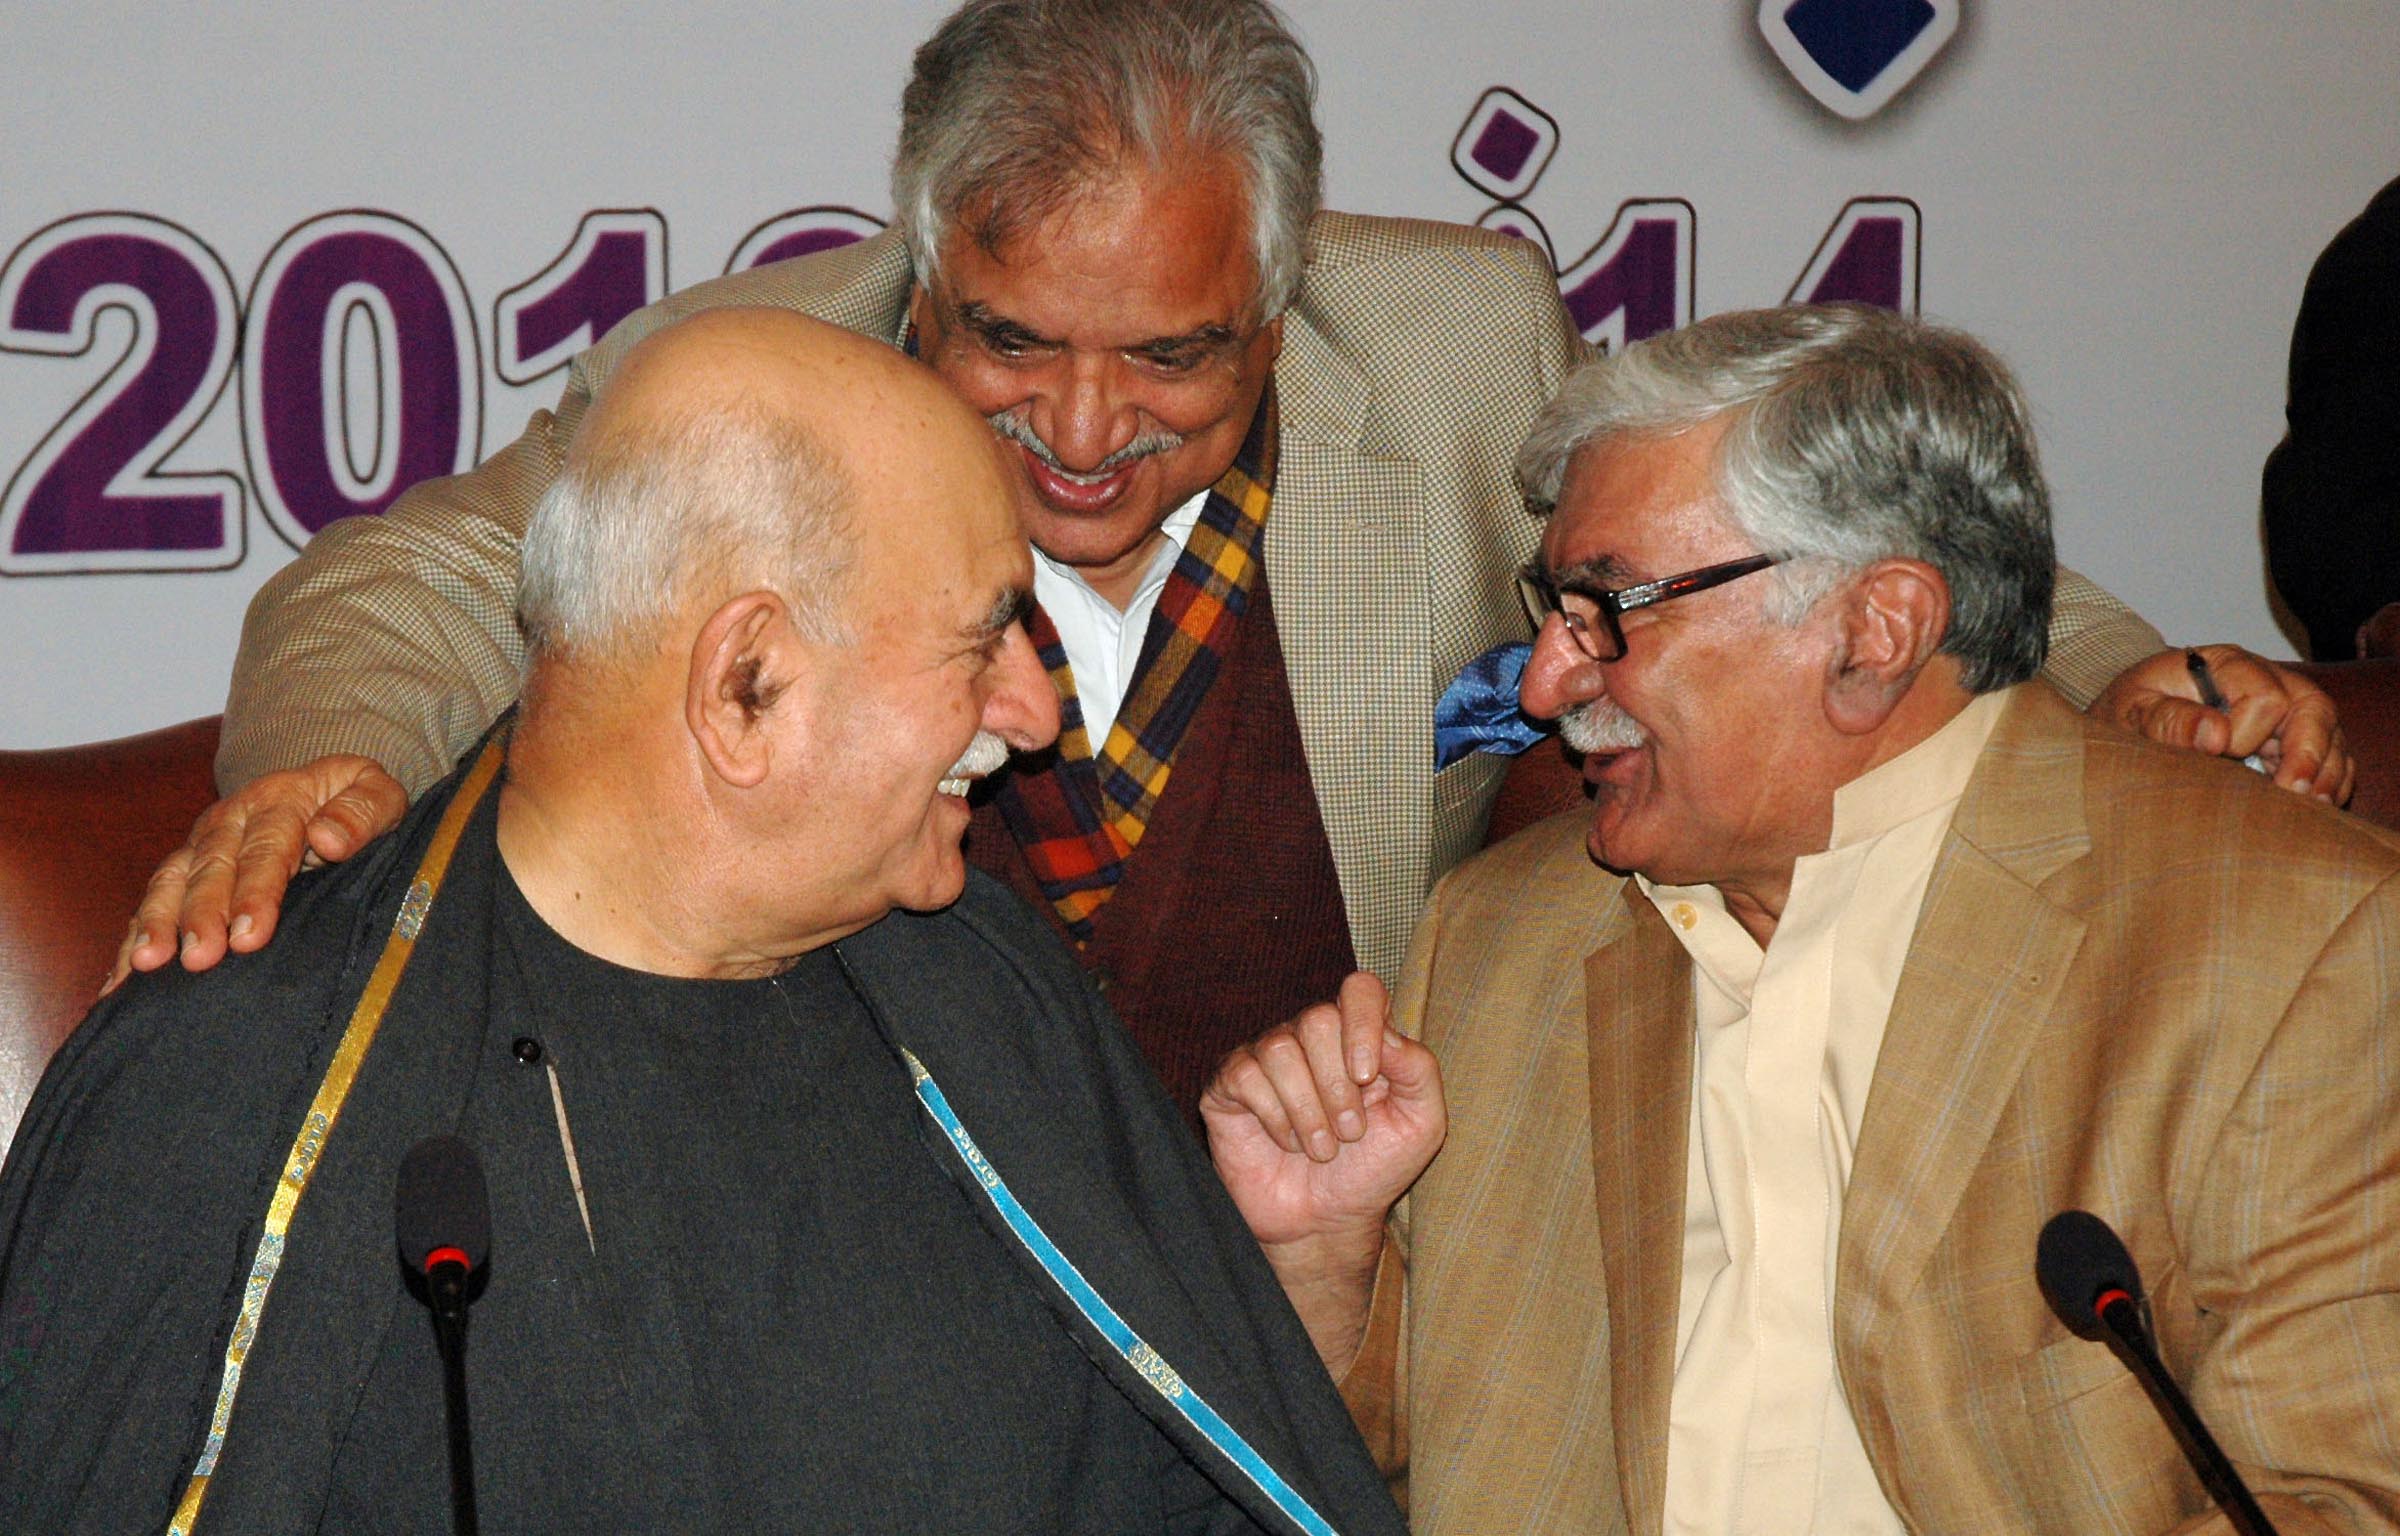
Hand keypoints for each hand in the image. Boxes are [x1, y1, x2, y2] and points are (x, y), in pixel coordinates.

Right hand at [107, 755, 407, 992]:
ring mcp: (202, 846)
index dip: (256, 891)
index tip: (249, 934)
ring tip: (147, 966)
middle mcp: (231, 821)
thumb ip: (363, 811)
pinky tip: (122, 978)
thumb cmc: (358, 804)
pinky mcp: (186, 871)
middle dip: (200, 915)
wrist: (325, 789)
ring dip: (157, 923)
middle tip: (199, 958)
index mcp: (279, 801)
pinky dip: (133, 937)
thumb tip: (328, 838)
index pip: (267, 848)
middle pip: (211, 868)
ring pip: (171, 881)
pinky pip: (153, 902)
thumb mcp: (379, 793)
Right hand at [1202, 974, 1444, 1369]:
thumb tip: (1383, 1033)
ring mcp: (1267, 1058)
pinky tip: (1287, 1143)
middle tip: (1350, 1134)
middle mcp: (1311, 1037)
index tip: (1366, 1077)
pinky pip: (1246, 1076)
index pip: (1360, 989)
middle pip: (1317, 1020)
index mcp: (1360, 1036)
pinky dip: (1275, 1119)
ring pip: (1280, 1049)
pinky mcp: (1230, 1085)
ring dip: (1308, 1112)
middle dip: (1337, 1088)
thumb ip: (1419, 1070)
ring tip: (1321, 1149)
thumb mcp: (1421, 1125)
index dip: (1363, 1022)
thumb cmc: (1375, 1169)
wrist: (1327, 1221)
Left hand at [2090, 645, 2352, 804]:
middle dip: (2309, 754)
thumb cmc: (2126, 713)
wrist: (2125, 726)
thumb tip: (2214, 735)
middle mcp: (2264, 680)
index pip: (2265, 696)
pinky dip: (2332, 781)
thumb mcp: (2128, 712)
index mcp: (2224, 664)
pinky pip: (2331, 755)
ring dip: (2327, 773)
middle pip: (2313, 708)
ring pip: (2328, 733)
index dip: (2248, 733)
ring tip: (2312, 808)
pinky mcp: (2289, 740)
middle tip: (2293, 794)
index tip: (2219, 757)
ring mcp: (2282, 711)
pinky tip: (2318, 808)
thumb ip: (2164, 719)